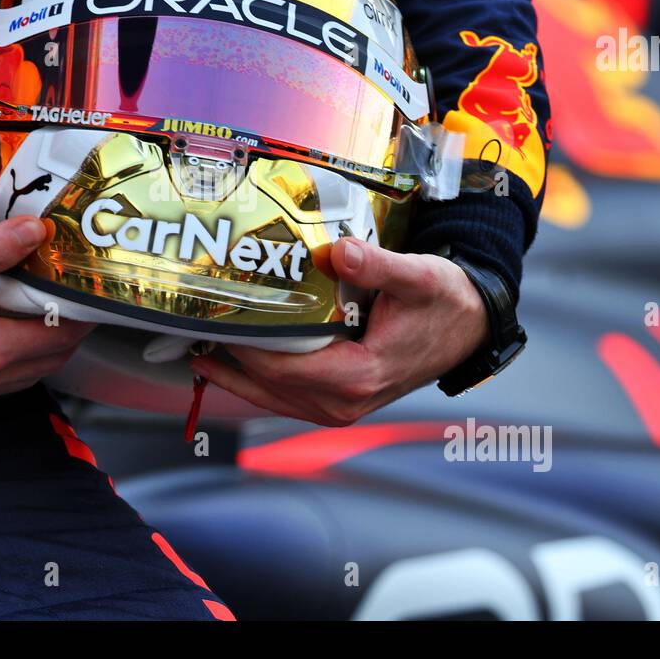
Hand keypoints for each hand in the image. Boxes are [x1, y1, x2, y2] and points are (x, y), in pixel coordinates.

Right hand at [0, 216, 93, 401]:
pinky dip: (14, 356)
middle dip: (68, 331)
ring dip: (43, 346)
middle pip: (48, 360)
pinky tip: (2, 331)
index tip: (92, 289)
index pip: (58, 338)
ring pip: (23, 372)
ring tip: (45, 310)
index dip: (81, 315)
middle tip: (75, 295)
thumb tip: (35, 231)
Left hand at [190, 238, 489, 425]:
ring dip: (236, 378)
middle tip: (190, 331)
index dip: (244, 347)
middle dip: (228, 362)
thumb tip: (339, 251)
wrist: (469, 326)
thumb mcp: (418, 277)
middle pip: (268, 389)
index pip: (283, 368)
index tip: (215, 320)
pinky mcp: (340, 402)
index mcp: (359, 376)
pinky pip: (288, 399)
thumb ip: (378, 265)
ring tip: (199, 349)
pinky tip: (235, 363)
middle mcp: (345, 402)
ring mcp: (342, 407)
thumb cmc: (444, 302)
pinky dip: (259, 384)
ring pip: (273, 400)